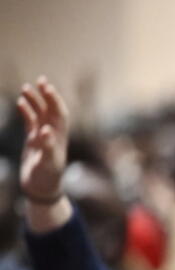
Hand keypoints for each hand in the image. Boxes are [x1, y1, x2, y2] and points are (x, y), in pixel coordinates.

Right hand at [16, 78, 68, 202]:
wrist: (41, 190)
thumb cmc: (47, 178)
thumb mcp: (48, 163)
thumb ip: (48, 147)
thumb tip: (45, 130)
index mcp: (59, 138)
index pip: (59, 114)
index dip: (54, 100)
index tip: (47, 88)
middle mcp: (53, 135)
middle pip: (51, 110)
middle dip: (47, 96)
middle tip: (40, 80)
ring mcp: (43, 137)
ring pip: (40, 114)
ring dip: (35, 101)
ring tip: (26, 88)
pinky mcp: (33, 141)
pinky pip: (30, 122)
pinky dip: (27, 112)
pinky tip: (20, 102)